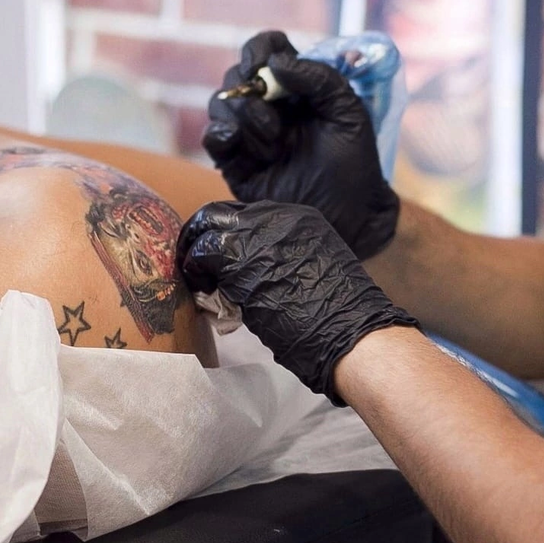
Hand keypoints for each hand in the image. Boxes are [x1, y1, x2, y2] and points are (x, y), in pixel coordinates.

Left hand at [177, 201, 419, 403]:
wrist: (348, 330)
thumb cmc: (338, 316)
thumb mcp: (313, 270)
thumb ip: (283, 260)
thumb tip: (250, 274)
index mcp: (301, 218)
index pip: (249, 214)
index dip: (230, 235)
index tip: (221, 260)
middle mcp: (279, 215)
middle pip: (223, 212)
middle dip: (204, 235)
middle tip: (197, 264)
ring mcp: (258, 230)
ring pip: (207, 225)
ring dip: (196, 251)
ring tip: (197, 280)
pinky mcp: (239, 253)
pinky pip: (201, 253)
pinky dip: (194, 269)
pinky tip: (201, 291)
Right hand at [202, 30, 400, 258]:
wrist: (348, 218)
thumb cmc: (354, 165)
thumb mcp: (349, 114)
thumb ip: (320, 79)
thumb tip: (277, 62)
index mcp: (298, 89)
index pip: (268, 51)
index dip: (261, 49)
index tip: (265, 62)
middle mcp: (270, 107)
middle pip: (238, 74)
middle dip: (250, 86)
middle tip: (272, 110)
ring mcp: (250, 135)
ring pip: (221, 102)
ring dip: (245, 114)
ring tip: (274, 141)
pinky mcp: (236, 164)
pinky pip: (214, 138)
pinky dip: (220, 132)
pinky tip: (237, 139)